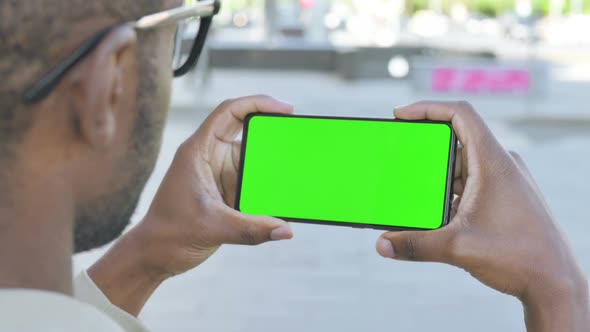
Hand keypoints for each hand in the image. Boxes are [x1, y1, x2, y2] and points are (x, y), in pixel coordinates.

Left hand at [139, 95, 294, 276]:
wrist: (155, 255)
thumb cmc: (169, 234)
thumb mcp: (212, 228)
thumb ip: (251, 229)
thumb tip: (286, 230)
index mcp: (198, 151)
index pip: (229, 112)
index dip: (258, 103)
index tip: (286, 109)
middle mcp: (210, 157)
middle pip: (246, 131)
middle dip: (272, 132)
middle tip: (298, 136)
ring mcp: (219, 174)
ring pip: (252, 158)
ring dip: (272, 162)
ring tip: (295, 167)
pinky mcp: (226, 191)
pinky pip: (253, 180)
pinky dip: (268, 184)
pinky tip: (284, 191)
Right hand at [375, 101, 588, 330]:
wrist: (556, 282)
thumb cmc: (519, 257)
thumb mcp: (457, 248)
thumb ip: (415, 244)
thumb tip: (382, 244)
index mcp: (493, 162)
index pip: (460, 114)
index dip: (427, 107)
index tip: (401, 115)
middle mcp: (501, 164)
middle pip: (457, 139)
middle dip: (426, 149)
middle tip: (401, 157)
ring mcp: (506, 180)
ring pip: (464, 164)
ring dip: (438, 174)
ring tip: (416, 190)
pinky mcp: (507, 196)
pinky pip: (473, 181)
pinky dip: (451, 190)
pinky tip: (438, 211)